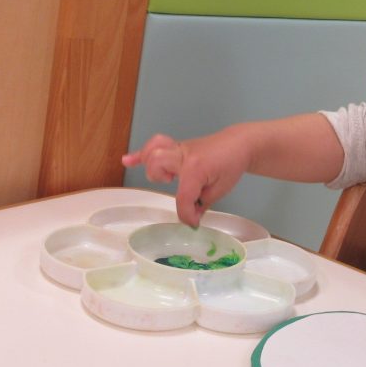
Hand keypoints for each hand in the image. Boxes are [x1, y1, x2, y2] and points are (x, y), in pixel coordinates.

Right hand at [121, 129, 250, 225]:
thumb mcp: (221, 190)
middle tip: (178, 189)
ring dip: (151, 166)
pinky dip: (140, 155)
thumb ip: (202, 203)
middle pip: (158, 164)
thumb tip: (190, 216)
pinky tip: (126, 161)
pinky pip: (155, 146)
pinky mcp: (177, 147)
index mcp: (197, 168)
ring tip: (164, 178)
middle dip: (161, 180)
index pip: (183, 196)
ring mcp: (179, 149)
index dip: (187, 215)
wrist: (239, 143)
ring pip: (153, 151)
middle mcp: (184, 156)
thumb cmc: (231, 165)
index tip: (193, 223)